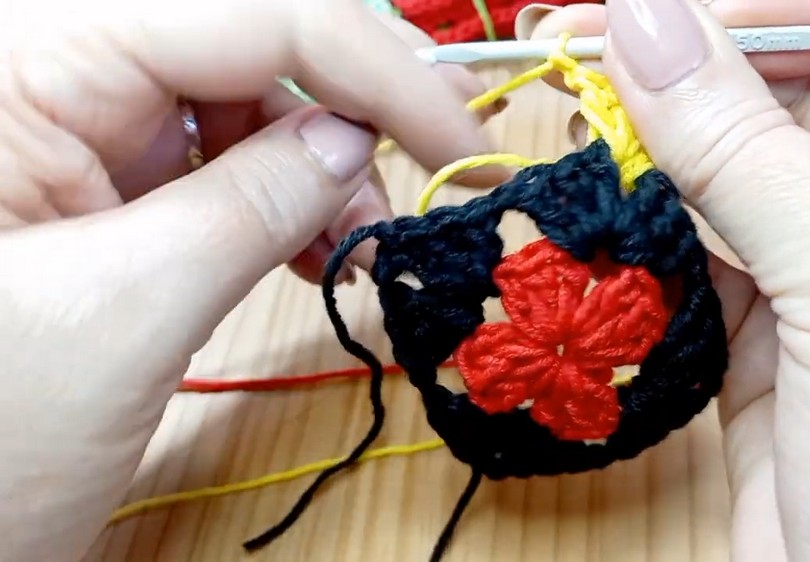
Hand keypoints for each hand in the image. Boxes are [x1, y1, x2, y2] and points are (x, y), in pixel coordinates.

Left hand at [0, 1, 507, 558]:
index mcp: (24, 61)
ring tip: (357, 246)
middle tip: (432, 174)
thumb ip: (250, 206)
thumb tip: (354, 140)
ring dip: (323, 166)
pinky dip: (286, 201)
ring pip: (243, 100)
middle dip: (349, 110)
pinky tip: (318, 251)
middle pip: (245, 44)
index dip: (374, 65)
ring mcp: (72, 127)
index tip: (461, 137)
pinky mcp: (98, 183)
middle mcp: (49, 72)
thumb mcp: (124, 313)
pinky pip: (218, 160)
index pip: (245, 13)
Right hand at [519, 0, 809, 557]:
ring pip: (744, 166)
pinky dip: (650, 227)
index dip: (802, 2)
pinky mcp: (777, 332)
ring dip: (663, 145)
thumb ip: (741, 144)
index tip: (683, 11)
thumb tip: (648, 24)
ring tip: (583, 115)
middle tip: (595, 42)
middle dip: (705, 62)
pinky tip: (604, 203)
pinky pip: (705, 248)